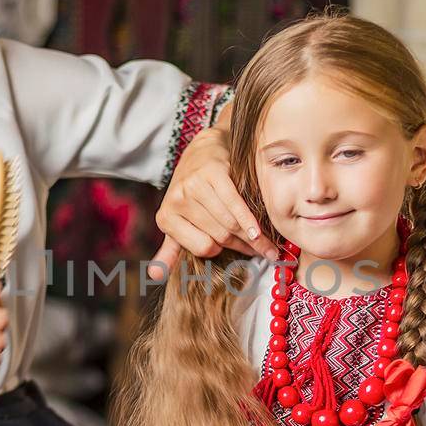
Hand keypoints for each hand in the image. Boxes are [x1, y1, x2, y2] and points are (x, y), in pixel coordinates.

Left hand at [153, 126, 277, 272]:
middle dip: (245, 246)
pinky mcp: (212, 173)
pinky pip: (235, 204)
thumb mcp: (176, 220)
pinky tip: (259, 232)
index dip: (225, 251)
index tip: (242, 253)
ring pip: (229, 222)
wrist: (203, 150)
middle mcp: (177, 201)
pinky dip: (249, 220)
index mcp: (166, 218)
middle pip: (219, 235)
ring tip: (269, 246)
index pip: (203, 248)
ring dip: (253, 237)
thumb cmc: (191, 191)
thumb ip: (170, 249)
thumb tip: (156, 276)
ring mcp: (194, 186)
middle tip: (265, 252)